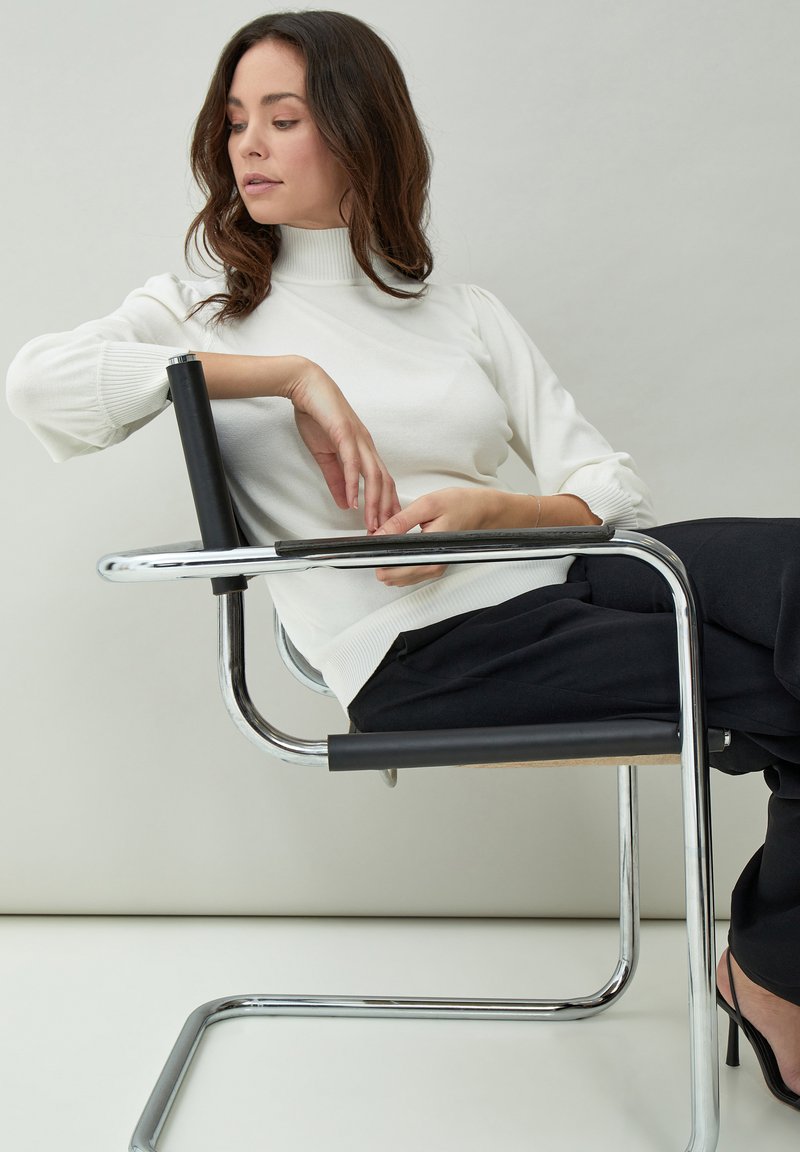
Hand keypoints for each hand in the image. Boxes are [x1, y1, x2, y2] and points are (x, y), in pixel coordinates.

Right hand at [286, 362, 399, 531]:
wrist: (306, 385)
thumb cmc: (317, 414)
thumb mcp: (325, 454)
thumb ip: (336, 479)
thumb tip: (345, 502)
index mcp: (364, 450)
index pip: (382, 482)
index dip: (386, 505)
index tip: (385, 525)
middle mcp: (366, 445)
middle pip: (384, 482)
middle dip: (386, 510)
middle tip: (385, 532)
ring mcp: (358, 439)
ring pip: (373, 475)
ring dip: (374, 502)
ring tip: (372, 522)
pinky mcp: (344, 433)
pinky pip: (353, 461)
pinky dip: (354, 482)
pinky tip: (353, 498)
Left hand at [373, 487, 505, 586]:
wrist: (480, 510)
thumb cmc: (459, 505)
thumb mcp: (426, 506)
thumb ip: (400, 521)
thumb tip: (379, 534)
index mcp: (431, 552)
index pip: (393, 566)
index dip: (377, 555)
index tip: (372, 542)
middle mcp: (433, 566)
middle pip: (393, 577)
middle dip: (380, 558)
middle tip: (379, 538)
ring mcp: (433, 569)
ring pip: (398, 579)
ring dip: (388, 562)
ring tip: (388, 540)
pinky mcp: (433, 567)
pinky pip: (408, 574)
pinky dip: (398, 563)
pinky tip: (397, 548)